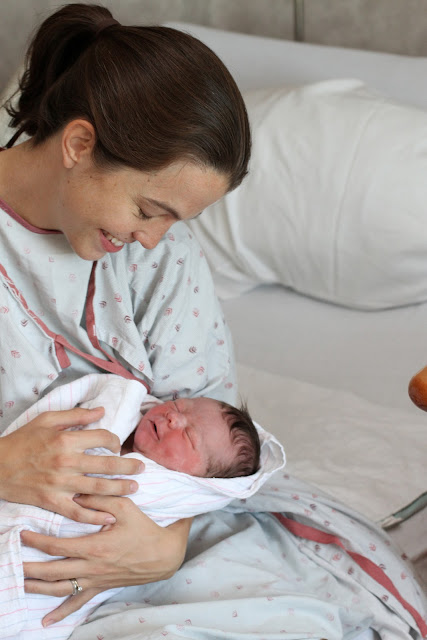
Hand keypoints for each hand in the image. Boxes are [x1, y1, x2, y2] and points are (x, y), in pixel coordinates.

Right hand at [0, 408, 142, 523]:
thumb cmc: (21, 441)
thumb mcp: (46, 420)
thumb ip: (75, 415)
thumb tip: (101, 410)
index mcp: (66, 440)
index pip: (102, 438)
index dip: (115, 441)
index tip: (117, 446)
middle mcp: (66, 462)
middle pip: (107, 465)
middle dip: (128, 466)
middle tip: (142, 468)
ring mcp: (60, 484)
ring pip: (98, 488)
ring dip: (120, 489)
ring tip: (135, 488)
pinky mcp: (52, 502)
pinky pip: (78, 512)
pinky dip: (95, 517)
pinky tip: (109, 517)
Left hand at [22, 495, 191, 625]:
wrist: (163, 554)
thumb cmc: (144, 528)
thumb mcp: (125, 507)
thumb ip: (99, 500)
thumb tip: (75, 497)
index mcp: (95, 547)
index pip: (57, 547)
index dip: (37, 541)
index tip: (22, 534)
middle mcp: (91, 568)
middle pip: (52, 571)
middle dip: (29, 567)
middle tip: (10, 561)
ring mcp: (95, 581)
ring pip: (59, 590)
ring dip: (37, 588)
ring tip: (19, 583)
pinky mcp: (101, 588)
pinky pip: (78, 603)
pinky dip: (60, 613)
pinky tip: (46, 621)